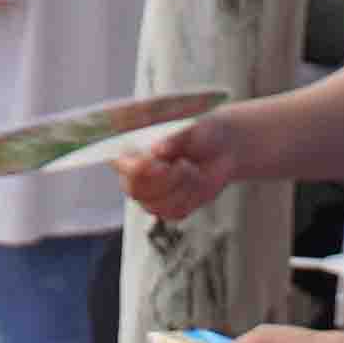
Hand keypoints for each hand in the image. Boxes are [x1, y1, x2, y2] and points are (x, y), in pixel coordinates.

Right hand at [112, 111, 241, 224]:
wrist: (223, 149)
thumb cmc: (201, 133)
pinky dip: (191, 197)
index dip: (136, 168)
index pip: (120, 163)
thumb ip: (173, 139)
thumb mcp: (190, 130)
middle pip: (135, 189)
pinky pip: (175, 212)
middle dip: (165, 180)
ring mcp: (149, 195)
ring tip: (192, 168)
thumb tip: (159, 150)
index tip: (161, 164)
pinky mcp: (167, 208)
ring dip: (182, 186)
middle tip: (184, 165)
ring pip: (157, 204)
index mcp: (132, 149)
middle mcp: (134, 174)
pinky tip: (195, 181)